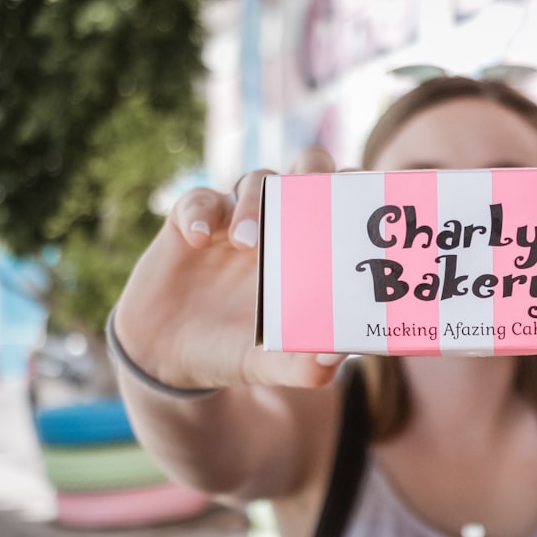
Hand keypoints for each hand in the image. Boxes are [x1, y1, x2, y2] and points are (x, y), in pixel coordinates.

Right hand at [113, 147, 345, 390]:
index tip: (364, 195)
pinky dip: (199, 212)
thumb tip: (335, 357)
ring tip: (246, 242)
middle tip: (311, 195)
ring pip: (255, 180)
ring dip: (255, 202)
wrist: (172, 358)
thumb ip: (302, 366)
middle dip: (314, 172)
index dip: (358, 188)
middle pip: (307, 170)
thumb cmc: (235, 351)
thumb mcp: (269, 366)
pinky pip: (198, 201)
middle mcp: (280, 224)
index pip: (344, 202)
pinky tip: (198, 239)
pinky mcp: (190, 223)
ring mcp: (235, 220)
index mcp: (312, 250)